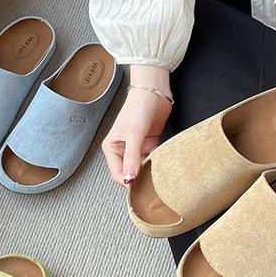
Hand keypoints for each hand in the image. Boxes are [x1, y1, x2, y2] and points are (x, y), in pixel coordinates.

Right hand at [102, 65, 172, 186]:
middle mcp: (123, 150)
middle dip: (140, 177)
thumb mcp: (133, 134)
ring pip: (143, 168)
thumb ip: (132, 158)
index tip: (140, 185)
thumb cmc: (138, 107)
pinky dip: (158, 162)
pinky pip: (153, 159)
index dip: (128, 181)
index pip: (117, 174)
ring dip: (150, 170)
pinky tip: (163, 161)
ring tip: (158, 169)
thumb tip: (129, 179)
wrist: (154, 91)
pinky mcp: (149, 145)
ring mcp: (137, 148)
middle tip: (152, 180)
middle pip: (130, 173)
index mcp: (112, 148)